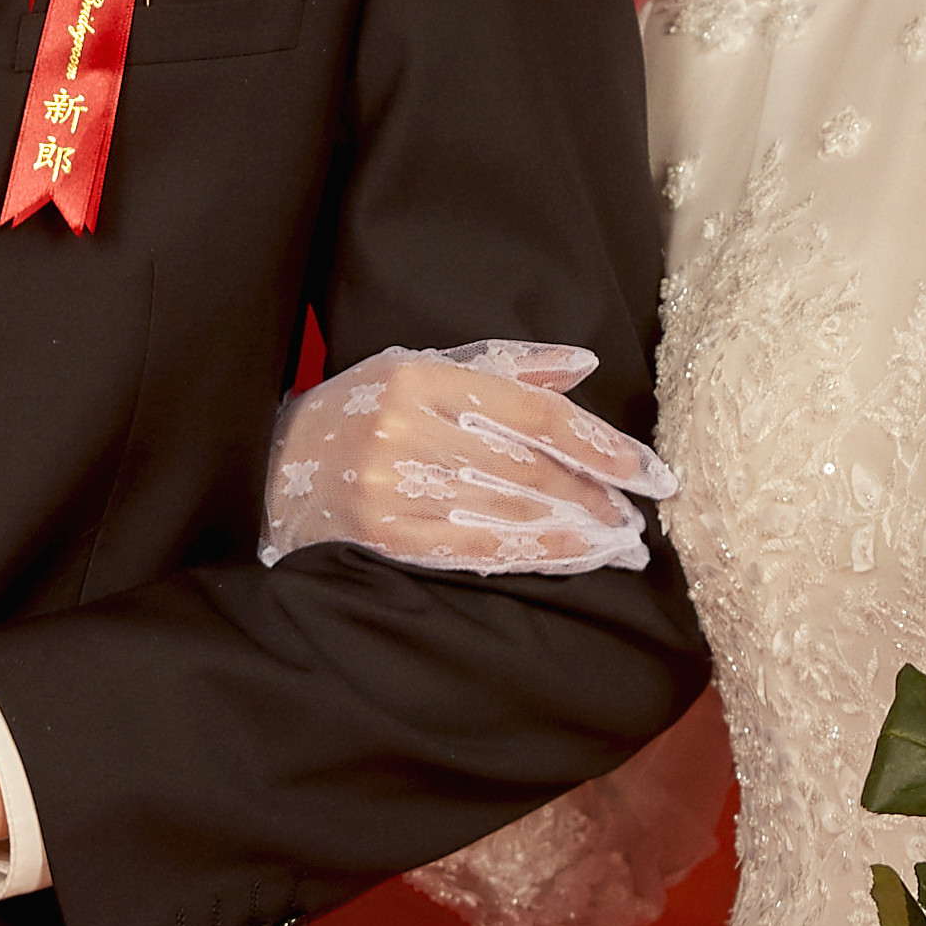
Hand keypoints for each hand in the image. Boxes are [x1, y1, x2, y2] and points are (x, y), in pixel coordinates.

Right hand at [262, 340, 674, 576]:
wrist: (275, 470)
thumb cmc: (359, 412)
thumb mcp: (420, 368)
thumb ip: (506, 366)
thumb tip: (581, 364)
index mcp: (423, 377)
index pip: (536, 412)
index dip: (602, 445)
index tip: (650, 473)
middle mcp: (410, 429)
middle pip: (530, 468)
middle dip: (594, 497)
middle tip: (635, 518)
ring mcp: (395, 486)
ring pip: (510, 514)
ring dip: (575, 534)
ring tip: (617, 545)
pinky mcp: (387, 535)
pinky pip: (478, 550)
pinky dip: (533, 557)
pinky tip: (570, 561)